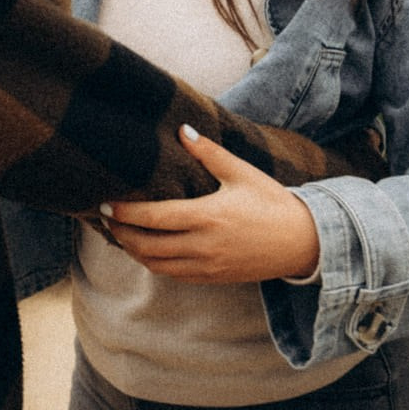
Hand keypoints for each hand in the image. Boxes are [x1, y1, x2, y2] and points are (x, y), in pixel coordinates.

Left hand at [99, 126, 321, 283]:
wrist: (304, 242)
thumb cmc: (273, 203)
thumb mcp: (242, 173)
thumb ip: (209, 153)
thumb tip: (183, 131)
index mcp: (207, 216)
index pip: (154, 218)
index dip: (125, 213)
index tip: (104, 204)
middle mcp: (203, 246)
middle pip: (148, 246)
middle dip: (121, 233)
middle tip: (105, 219)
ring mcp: (208, 266)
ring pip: (157, 265)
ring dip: (134, 251)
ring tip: (121, 234)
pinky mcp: (214, 278)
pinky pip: (175, 275)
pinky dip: (155, 264)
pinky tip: (148, 250)